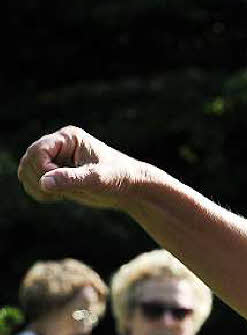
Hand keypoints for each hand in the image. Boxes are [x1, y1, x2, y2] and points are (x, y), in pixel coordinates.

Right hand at [18, 126, 147, 208]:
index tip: (62, 184)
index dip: (43, 170)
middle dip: (39, 180)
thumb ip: (71, 179)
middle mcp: (59, 145)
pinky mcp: (56, 173)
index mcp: (68, 138)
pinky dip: (39, 192)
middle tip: (61, 193)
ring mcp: (55, 159)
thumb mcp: (97, 180)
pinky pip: (33, 182)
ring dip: (36, 187)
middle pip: (29, 160)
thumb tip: (44, 182)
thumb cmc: (119, 178)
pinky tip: (59, 197)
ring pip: (27, 171)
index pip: (38, 151)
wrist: (130, 187)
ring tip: (60, 196)